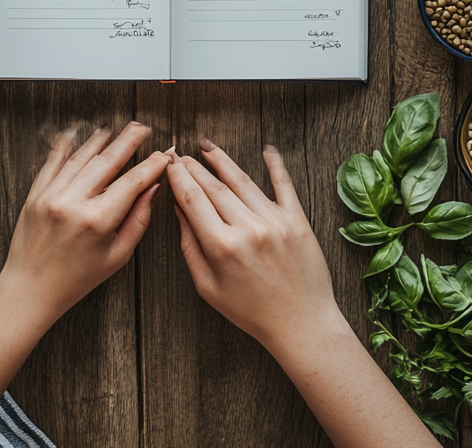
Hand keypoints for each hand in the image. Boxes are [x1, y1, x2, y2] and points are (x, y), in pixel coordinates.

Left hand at [0, 121, 168, 327]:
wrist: (31, 290)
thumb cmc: (77, 279)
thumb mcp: (117, 256)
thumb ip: (138, 220)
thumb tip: (153, 189)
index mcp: (97, 221)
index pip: (132, 182)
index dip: (151, 165)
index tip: (163, 156)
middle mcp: (73, 203)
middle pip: (108, 160)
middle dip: (129, 140)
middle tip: (142, 128)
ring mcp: (51, 196)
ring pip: (81, 156)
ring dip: (99, 140)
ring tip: (113, 130)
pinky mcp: (35, 195)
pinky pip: (52, 162)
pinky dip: (64, 147)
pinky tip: (74, 135)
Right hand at [166, 141, 345, 353]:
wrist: (301, 324)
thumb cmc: (251, 311)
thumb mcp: (208, 287)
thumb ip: (190, 246)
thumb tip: (179, 210)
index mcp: (221, 246)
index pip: (192, 199)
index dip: (178, 177)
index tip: (170, 163)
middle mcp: (247, 228)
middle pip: (214, 186)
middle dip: (194, 166)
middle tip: (182, 152)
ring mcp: (274, 221)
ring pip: (242, 181)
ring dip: (222, 160)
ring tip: (208, 146)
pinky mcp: (297, 221)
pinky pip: (284, 185)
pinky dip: (275, 165)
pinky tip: (267, 149)